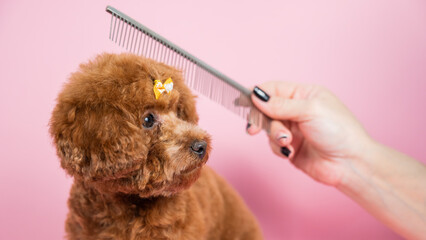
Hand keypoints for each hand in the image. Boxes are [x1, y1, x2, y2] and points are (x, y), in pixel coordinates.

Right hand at [247, 81, 373, 185]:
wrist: (349, 164)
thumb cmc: (339, 131)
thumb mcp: (309, 111)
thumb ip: (280, 105)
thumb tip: (257, 96)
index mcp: (304, 94)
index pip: (273, 89)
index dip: (257, 94)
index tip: (243, 101)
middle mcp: (296, 110)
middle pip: (266, 109)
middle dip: (263, 119)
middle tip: (253, 128)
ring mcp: (293, 129)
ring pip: (267, 128)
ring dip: (274, 136)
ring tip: (288, 142)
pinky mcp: (290, 147)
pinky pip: (272, 144)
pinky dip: (278, 148)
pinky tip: (291, 151)